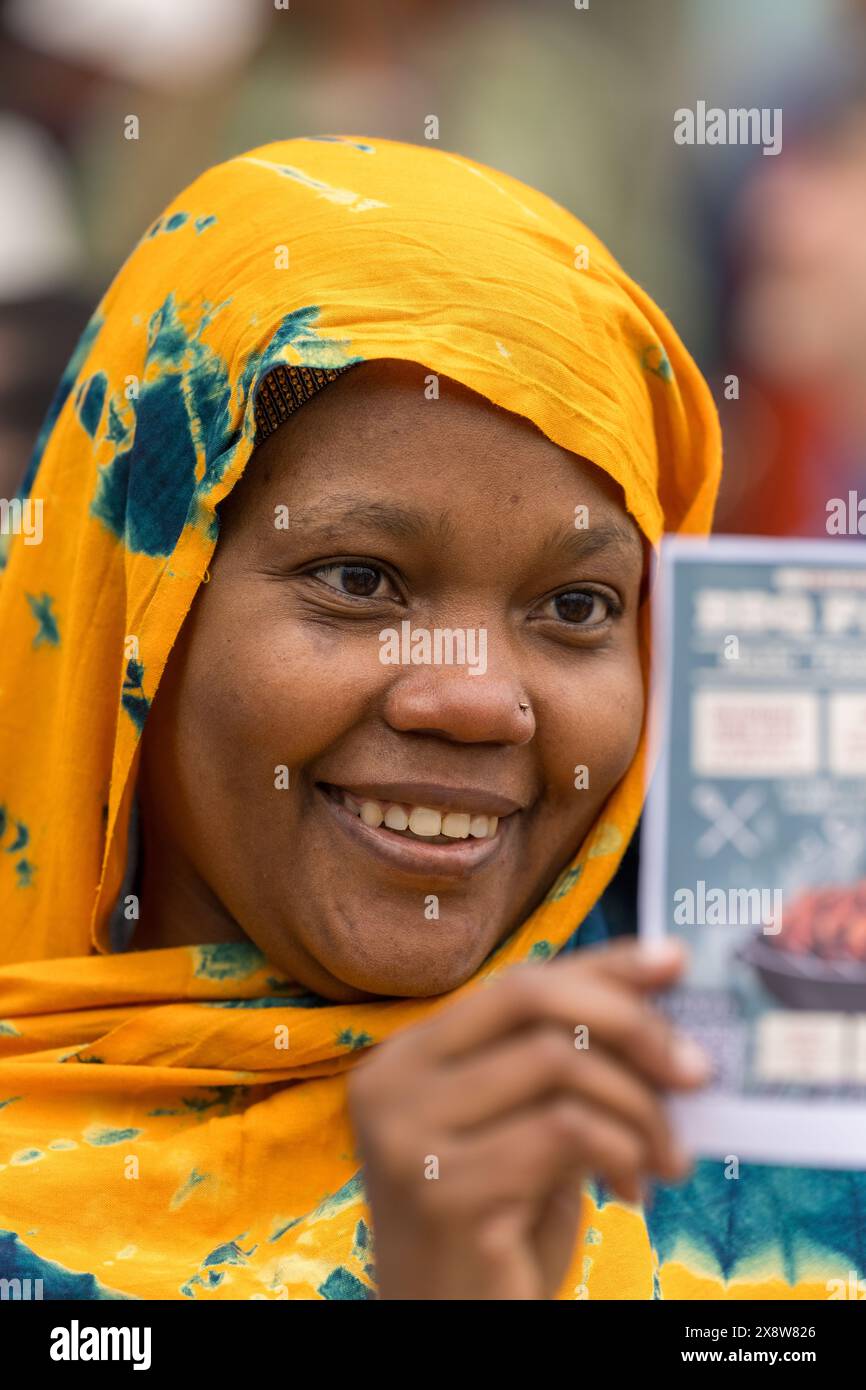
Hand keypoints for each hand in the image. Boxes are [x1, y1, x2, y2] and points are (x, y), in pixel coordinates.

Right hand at [347, 936, 708, 1299]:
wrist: (455, 1332)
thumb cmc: (501, 1231)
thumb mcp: (529, 1131)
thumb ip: (567, 1064)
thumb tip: (658, 990)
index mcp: (407, 1056)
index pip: (517, 983)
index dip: (602, 965)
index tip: (675, 962)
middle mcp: (391, 1083)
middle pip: (532, 1000)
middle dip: (632, 1024)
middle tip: (697, 1072)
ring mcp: (409, 1136)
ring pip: (558, 1062)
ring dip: (639, 1109)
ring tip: (667, 1159)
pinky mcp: (444, 1190)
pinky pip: (565, 1131)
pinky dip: (621, 1151)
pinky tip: (631, 1192)